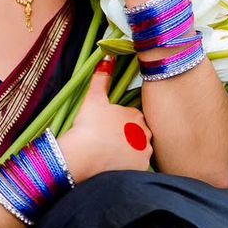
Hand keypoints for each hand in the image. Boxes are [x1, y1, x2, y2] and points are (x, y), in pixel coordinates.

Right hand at [59, 57, 152, 180]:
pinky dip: (128, 168)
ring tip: (109, 157)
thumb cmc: (88, 127)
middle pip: (137, 135)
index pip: (132, 119)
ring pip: (138, 152)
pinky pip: (136, 168)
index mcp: (135, 116)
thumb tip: (108, 58)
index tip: (106, 130)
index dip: (119, 124)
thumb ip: (101, 79)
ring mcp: (144, 153)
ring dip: (128, 153)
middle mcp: (145, 134)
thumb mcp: (94, 98)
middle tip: (107, 143)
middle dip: (126, 139)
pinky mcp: (140, 170)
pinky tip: (114, 167)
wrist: (83, 156)